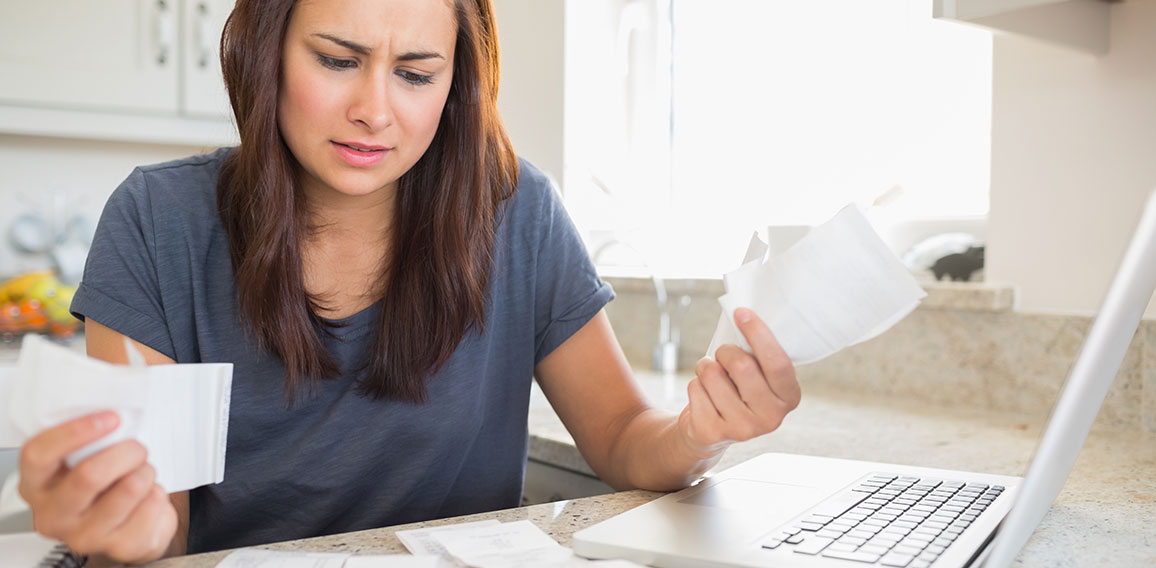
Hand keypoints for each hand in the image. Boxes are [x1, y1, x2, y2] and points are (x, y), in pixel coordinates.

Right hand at [18, 411, 176, 563]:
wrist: (131, 521)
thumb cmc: (106, 481)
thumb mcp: (88, 457)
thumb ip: (90, 437)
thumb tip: (114, 409)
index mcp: (37, 484)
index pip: (39, 455)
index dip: (75, 432)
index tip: (111, 418)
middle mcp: (54, 514)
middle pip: (89, 475)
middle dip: (126, 452)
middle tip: (137, 448)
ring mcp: (84, 535)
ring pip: (129, 488)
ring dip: (145, 472)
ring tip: (141, 473)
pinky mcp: (120, 546)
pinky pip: (151, 506)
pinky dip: (158, 493)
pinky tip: (147, 496)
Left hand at [677, 308, 800, 456]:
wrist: (712, 432)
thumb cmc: (737, 390)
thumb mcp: (758, 374)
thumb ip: (758, 353)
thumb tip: (743, 316)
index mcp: (789, 397)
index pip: (778, 362)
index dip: (759, 334)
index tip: (741, 312)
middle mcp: (772, 417)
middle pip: (742, 365)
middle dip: (726, 351)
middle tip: (723, 354)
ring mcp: (743, 428)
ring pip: (713, 374)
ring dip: (706, 367)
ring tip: (711, 377)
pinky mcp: (713, 432)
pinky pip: (695, 388)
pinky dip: (695, 384)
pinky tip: (704, 396)